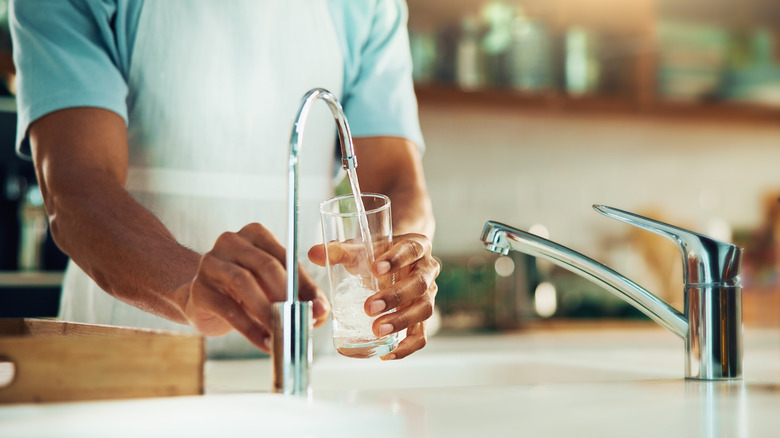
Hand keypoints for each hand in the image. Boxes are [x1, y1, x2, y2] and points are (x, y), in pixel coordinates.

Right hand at [179, 223, 329, 352]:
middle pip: (266, 266)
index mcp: (255, 234)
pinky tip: (265, 342)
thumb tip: (321, 313)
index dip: (306, 285)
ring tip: (283, 333)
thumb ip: (298, 296)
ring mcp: (211, 263)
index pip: (286, 258)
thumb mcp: (271, 287)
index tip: (321, 309)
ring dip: (268, 312)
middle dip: (288, 297)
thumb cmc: (244, 290)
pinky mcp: (200, 289)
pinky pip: (228, 310)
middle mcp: (231, 241)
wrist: (200, 299)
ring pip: (244, 283)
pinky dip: (251, 329)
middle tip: (303, 321)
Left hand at [309, 233, 438, 359]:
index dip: (396, 260)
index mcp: (416, 246)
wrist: (397, 261)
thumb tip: (314, 253)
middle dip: (395, 297)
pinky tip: (388, 353)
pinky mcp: (423, 317)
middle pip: (419, 284)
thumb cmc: (379, 254)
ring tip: (377, 330)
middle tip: (370, 308)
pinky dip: (407, 346)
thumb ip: (339, 251)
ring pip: (424, 309)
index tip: (376, 269)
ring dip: (401, 321)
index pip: (411, 250)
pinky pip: (421, 335)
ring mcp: (428, 295)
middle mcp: (427, 271)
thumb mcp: (361, 248)